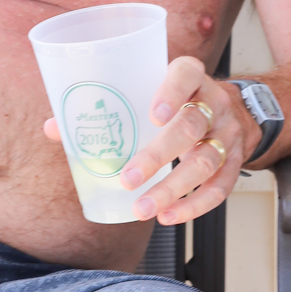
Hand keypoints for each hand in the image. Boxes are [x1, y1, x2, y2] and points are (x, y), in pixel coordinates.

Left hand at [45, 56, 258, 223]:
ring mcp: (228, 132)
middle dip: (158, 155)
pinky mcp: (235, 160)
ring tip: (143, 209)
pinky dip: (195, 205)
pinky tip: (170, 216)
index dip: (171, 93)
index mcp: (191, 75)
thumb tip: (55, 128)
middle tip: (128, 178)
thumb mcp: (151, 89)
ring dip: (173, 189)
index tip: (153, 116)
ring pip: (205, 161)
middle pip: (191, 126)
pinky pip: (220, 186)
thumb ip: (109, 105)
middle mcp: (214, 101)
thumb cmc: (179, 98)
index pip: (185, 75)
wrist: (232, 108)